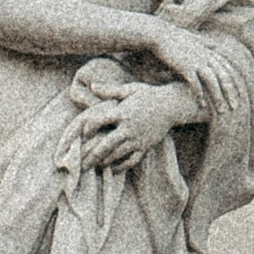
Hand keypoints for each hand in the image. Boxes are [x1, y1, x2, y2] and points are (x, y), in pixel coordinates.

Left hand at [74, 78, 190, 169]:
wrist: (172, 106)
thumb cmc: (149, 95)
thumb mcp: (129, 90)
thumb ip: (109, 90)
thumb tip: (92, 85)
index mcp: (122, 113)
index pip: (98, 122)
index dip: (88, 128)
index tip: (84, 133)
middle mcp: (129, 128)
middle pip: (106, 145)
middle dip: (92, 155)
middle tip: (81, 163)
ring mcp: (138, 139)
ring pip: (117, 155)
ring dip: (104, 161)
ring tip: (94, 165)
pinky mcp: (145, 146)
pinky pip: (132, 160)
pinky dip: (121, 166)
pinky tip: (113, 168)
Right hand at [145, 16, 246, 120]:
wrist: (160, 34)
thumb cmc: (176, 38)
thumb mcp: (196, 39)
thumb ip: (208, 43)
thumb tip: (216, 44)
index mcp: (211, 52)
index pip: (228, 70)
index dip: (235, 83)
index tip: (239, 95)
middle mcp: (207, 57)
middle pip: (224, 77)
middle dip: (231, 93)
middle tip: (236, 107)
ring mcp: (197, 62)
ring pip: (213, 82)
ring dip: (218, 97)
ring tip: (221, 111)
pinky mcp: (185, 67)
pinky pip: (196, 84)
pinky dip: (200, 95)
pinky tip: (202, 105)